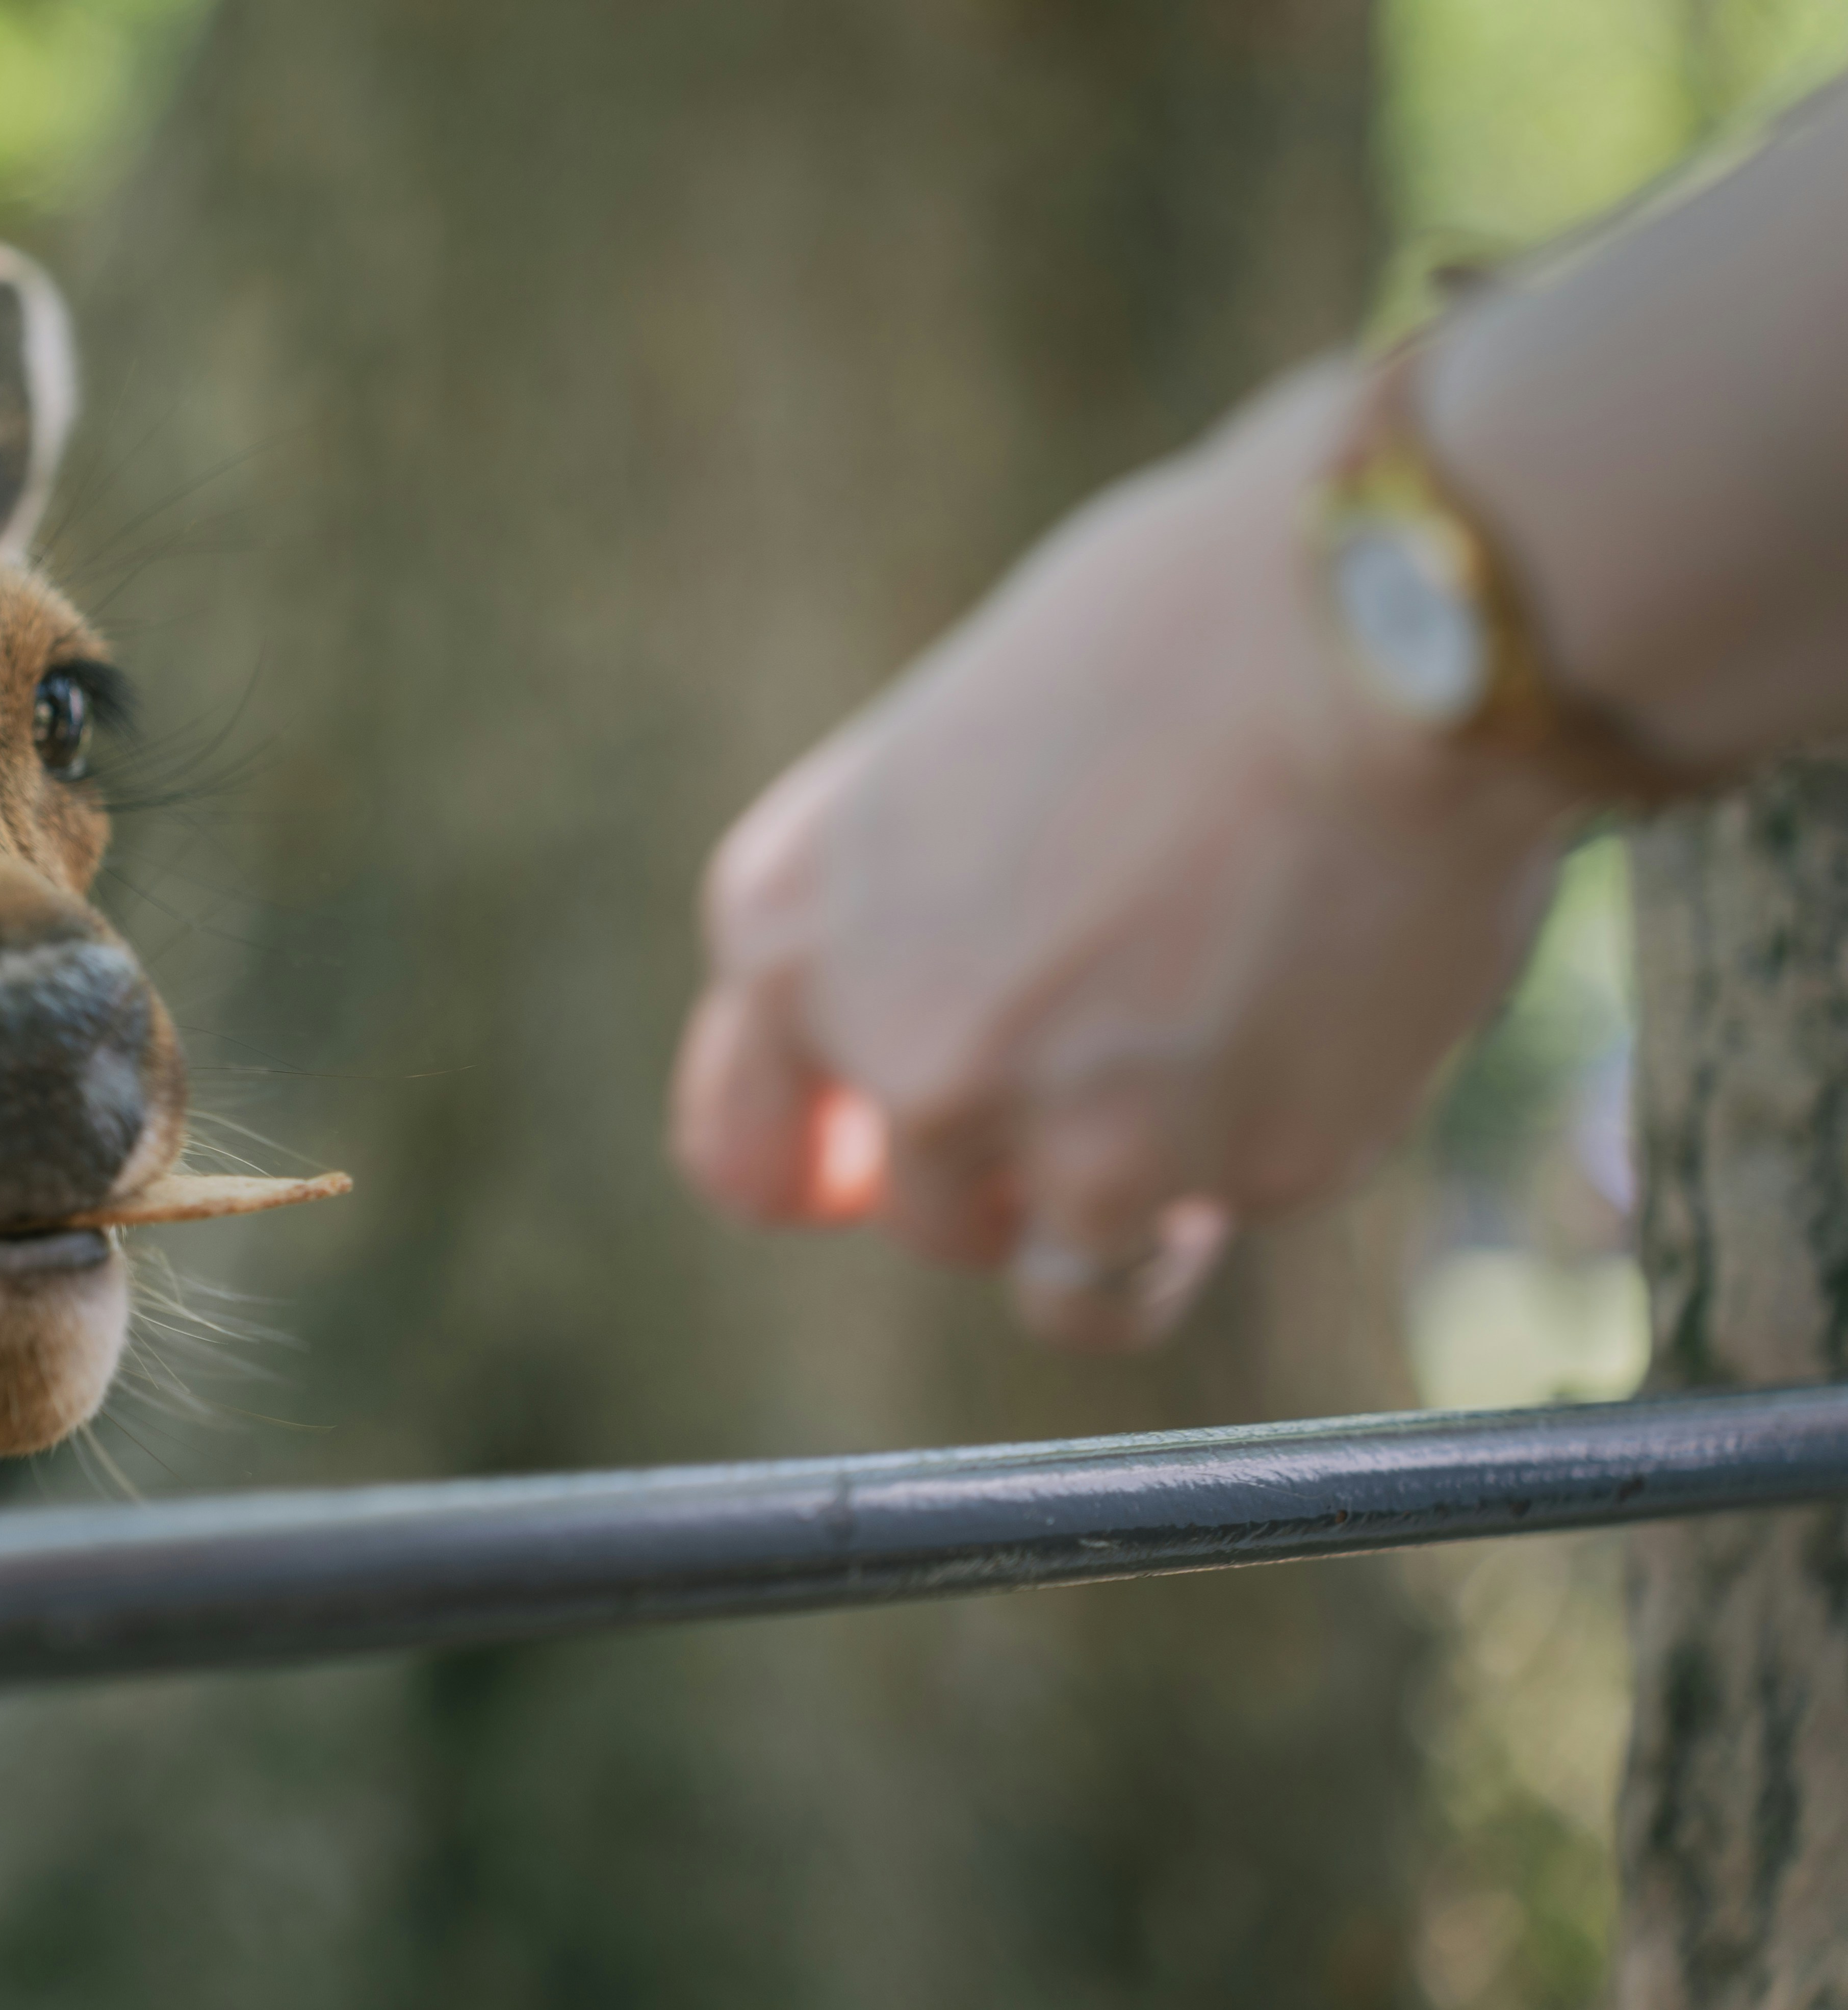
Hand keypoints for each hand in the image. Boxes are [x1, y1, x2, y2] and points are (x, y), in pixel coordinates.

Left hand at [672, 360, 1585, 1347]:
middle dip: (1019, 1173)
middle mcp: (900, 1058)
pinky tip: (1330, 1008)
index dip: (831, 1171)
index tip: (886, 1170)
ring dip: (1137, 1210)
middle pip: (932, 1216)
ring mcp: (1067, 1136)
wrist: (1381, 618)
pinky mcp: (1240, 1170)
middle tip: (1126, 1056)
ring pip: (1074, 1276)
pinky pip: (1246, 1202)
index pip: (746, 1152)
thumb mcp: (947, 757)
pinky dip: (1284, 1141)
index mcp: (789, 937)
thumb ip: (902, 914)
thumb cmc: (1174, 627)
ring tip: (1225, 1081)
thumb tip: (917, 1040)